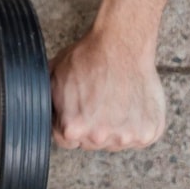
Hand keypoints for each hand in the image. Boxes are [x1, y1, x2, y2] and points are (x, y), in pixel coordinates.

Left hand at [50, 29, 166, 150]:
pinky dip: (138, 123)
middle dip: (92, 127)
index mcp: (73, 129)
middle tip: (98, 102)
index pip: (67, 141)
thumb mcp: (54, 78)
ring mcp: (127, 137)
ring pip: (117, 140)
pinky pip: (140, 136)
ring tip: (116, 99)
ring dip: (116, 126)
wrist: (121, 45)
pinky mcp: (149, 132)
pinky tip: (131, 103)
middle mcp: (99, 138)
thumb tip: (40, 114)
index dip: (71, 124)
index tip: (79, 110)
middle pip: (92, 143)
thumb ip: (47, 104)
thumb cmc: (88, 58)